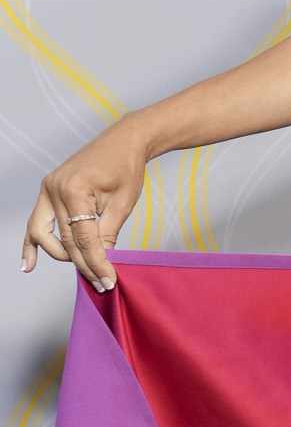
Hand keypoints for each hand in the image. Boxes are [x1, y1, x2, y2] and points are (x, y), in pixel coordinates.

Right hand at [20, 120, 149, 292]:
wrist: (122, 142)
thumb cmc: (126, 169)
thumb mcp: (122, 203)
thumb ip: (108, 234)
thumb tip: (102, 263)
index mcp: (74, 191)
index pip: (83, 239)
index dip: (96, 263)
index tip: (108, 281)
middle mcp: (54, 190)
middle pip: (66, 240)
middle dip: (84, 265)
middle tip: (102, 284)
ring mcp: (47, 190)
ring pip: (45, 234)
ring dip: (62, 257)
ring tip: (84, 273)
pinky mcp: (47, 191)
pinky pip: (36, 222)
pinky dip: (32, 244)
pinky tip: (28, 265)